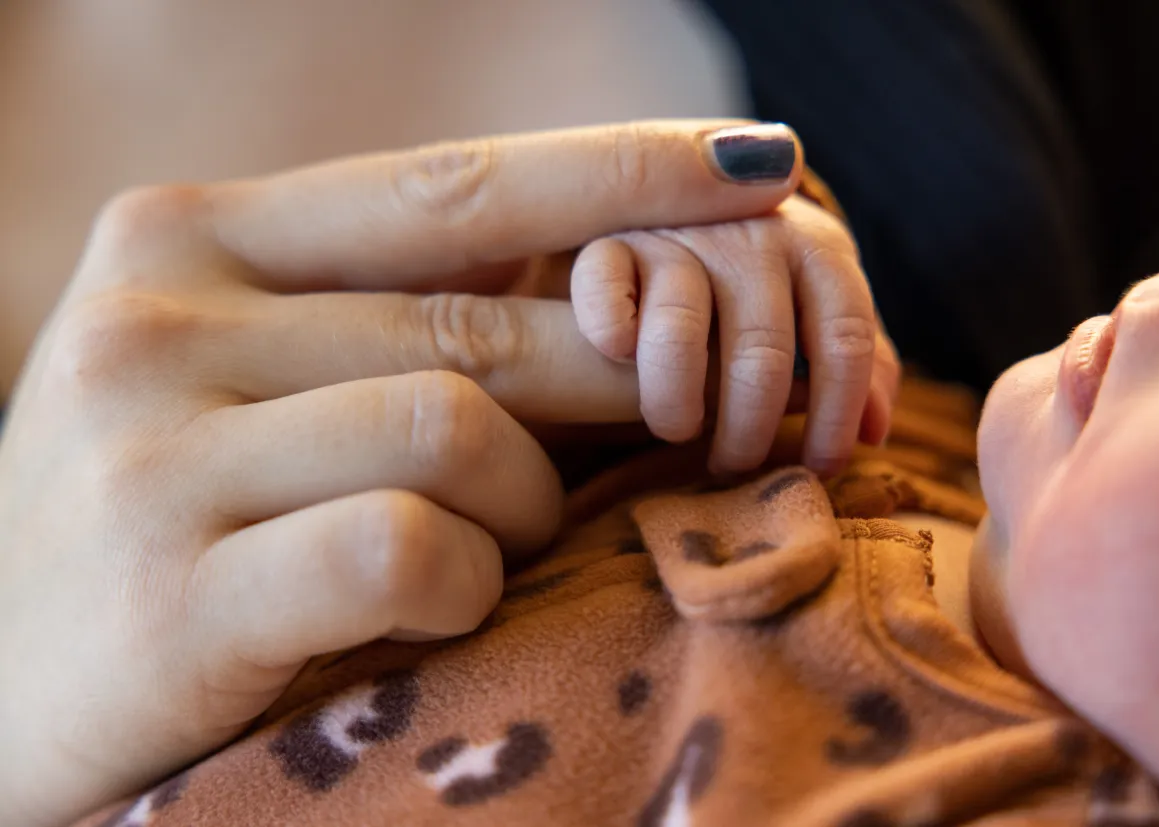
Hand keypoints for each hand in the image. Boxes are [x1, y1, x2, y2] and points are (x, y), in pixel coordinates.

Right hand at [0, 120, 800, 826]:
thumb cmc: (167, 525)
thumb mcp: (257, 389)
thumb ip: (396, 328)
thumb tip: (608, 293)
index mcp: (186, 238)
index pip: (449, 186)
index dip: (619, 173)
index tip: (760, 164)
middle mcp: (155, 314)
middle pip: (476, 325)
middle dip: (608, 384)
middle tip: (673, 422)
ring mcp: (149, 448)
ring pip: (457, 430)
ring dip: (520, 507)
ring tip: (489, 549)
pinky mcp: (167, 590)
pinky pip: (408, 545)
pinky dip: (464, 583)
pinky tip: (430, 611)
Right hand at [571, 194, 899, 474]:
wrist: (681, 201)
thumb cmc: (762, 282)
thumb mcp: (818, 306)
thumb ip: (855, 360)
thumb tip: (876, 434)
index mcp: (817, 250)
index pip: (845, 337)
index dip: (837, 415)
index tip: (819, 467)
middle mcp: (752, 233)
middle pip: (763, 350)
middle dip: (750, 427)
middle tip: (733, 464)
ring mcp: (678, 234)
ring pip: (679, 329)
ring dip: (676, 399)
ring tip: (676, 431)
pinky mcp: (610, 241)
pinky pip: (605, 286)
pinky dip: (610, 330)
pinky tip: (621, 360)